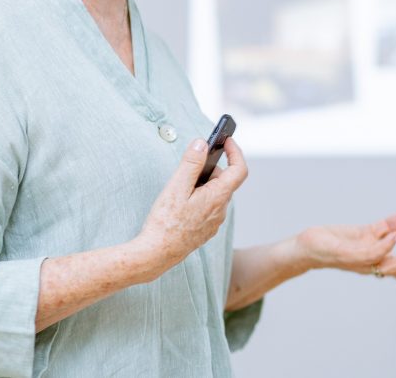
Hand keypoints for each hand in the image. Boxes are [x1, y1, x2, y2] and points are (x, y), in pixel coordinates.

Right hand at [137, 137, 247, 272]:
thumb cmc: (165, 222)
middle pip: (224, 181)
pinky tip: (181, 204)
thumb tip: (202, 144)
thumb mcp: (177, 187)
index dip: (235, 152)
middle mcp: (220, 211)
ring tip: (181, 187)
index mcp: (218, 197)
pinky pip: (209, 207)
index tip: (226, 141)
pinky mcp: (205, 230)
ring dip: (203, 185)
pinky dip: (200, 198)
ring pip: (215, 195)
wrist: (157, 255)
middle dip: (209, 170)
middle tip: (189, 166)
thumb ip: (191, 163)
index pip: (239, 170)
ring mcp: (214, 222)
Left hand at [295, 213, 395, 289]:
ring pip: (389, 265)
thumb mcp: (366, 232)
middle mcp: (371, 266)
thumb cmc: (333, 242)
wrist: (306, 247)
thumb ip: (387, 226)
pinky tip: (395, 235)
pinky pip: (369, 253)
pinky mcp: (347, 255)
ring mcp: (360, 262)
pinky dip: (384, 246)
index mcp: (378, 261)